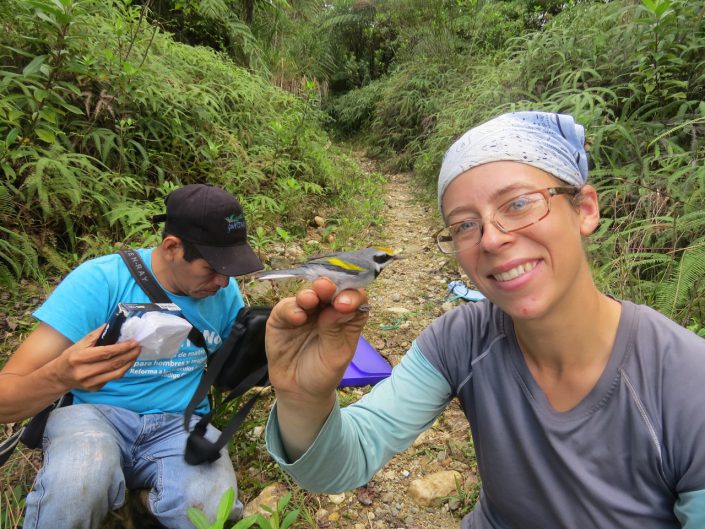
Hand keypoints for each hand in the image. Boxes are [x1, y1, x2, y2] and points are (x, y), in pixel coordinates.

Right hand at [53, 325, 140, 390]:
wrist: (60, 376)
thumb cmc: (72, 356)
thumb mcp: (80, 343)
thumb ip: (98, 334)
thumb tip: (115, 324)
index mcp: (78, 358)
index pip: (105, 353)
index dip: (121, 347)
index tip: (133, 342)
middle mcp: (83, 372)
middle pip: (113, 363)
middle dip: (129, 354)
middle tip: (138, 347)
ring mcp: (89, 383)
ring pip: (116, 373)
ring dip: (129, 363)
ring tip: (136, 354)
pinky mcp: (95, 389)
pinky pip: (113, 378)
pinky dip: (122, 369)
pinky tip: (127, 362)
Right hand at [266, 277, 368, 403]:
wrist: (299, 391)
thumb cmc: (323, 372)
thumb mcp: (336, 355)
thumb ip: (337, 329)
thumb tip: (340, 303)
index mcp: (345, 316)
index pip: (353, 297)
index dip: (351, 295)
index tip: (347, 303)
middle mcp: (324, 309)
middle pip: (329, 290)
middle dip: (328, 286)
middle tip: (326, 287)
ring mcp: (303, 312)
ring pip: (307, 294)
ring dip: (309, 294)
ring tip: (310, 299)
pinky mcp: (282, 318)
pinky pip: (285, 307)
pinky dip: (291, 309)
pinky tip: (297, 317)